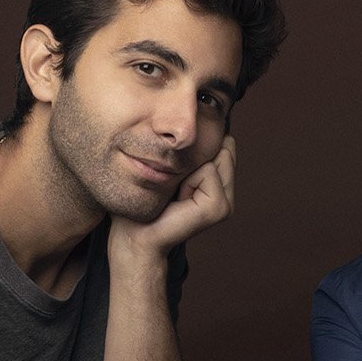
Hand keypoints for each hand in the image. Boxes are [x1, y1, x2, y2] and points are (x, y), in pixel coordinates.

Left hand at [110, 136, 234, 260]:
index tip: (176, 175)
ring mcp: (226, 203)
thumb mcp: (171, 167)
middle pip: (223, 147)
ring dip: (189, 170)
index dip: (194, 149)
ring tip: (177, 193)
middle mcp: (226, 192)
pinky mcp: (220, 208)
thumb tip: (204, 125)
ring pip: (216, 156)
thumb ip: (190, 150)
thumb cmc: (144, 201)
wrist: (134, 234)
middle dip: (194, 159)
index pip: (224, 143)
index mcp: (219, 183)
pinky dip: (189, 180)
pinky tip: (179, 201)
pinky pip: (208, 170)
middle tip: (175, 187)